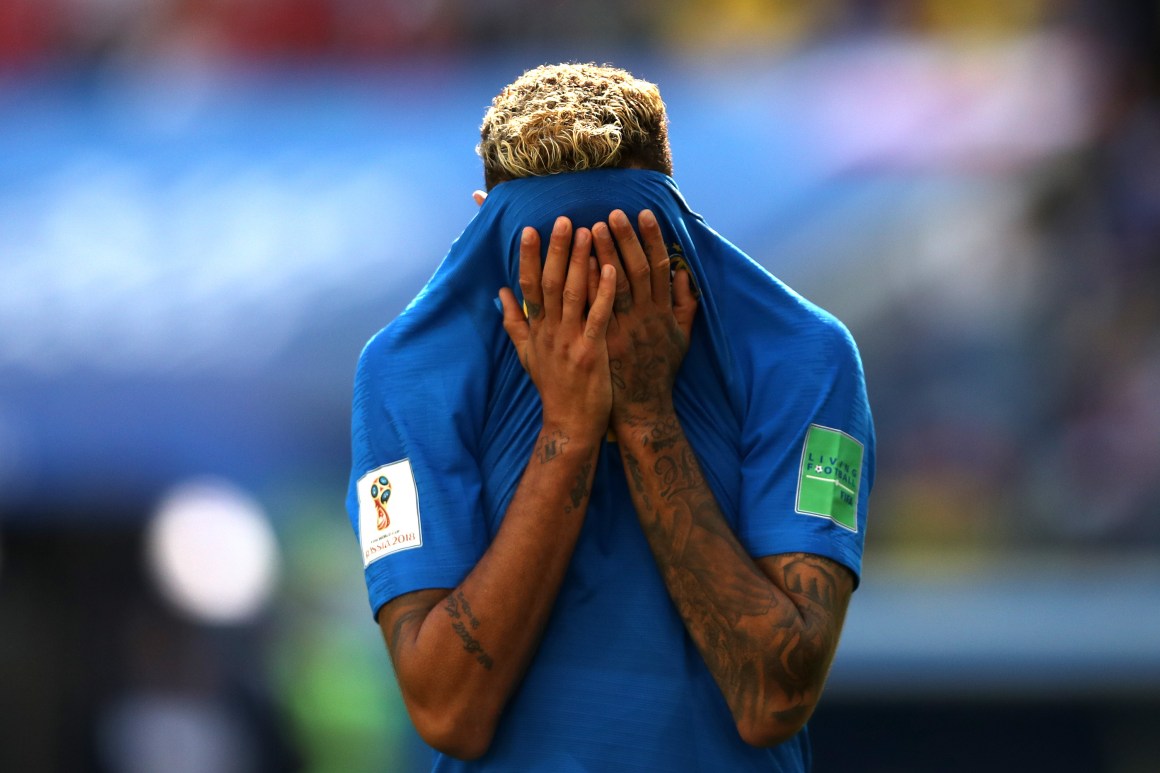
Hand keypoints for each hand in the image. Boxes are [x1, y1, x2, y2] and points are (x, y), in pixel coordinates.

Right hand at [499, 217, 617, 442]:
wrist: (570, 424)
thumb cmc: (553, 387)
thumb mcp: (526, 355)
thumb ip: (513, 322)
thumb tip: (500, 293)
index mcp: (536, 329)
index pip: (527, 286)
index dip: (528, 257)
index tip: (529, 229)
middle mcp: (550, 331)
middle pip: (548, 283)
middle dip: (555, 250)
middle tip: (562, 219)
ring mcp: (570, 341)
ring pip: (572, 293)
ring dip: (579, 261)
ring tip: (587, 231)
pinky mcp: (591, 352)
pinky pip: (597, 316)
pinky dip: (603, 292)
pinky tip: (611, 269)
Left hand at [592, 209, 697, 426]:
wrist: (643, 407)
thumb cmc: (661, 370)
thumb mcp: (682, 337)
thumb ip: (685, 304)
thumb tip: (683, 272)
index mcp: (663, 312)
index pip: (658, 267)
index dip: (651, 239)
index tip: (642, 213)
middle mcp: (644, 317)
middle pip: (635, 271)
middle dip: (624, 240)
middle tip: (611, 213)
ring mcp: (622, 330)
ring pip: (612, 287)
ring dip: (601, 257)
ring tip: (590, 228)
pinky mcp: (604, 343)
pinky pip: (594, 311)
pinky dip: (586, 288)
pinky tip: (575, 266)